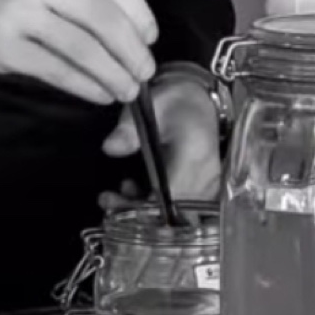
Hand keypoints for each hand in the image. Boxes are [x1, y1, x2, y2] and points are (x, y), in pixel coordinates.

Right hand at [0, 0, 157, 105]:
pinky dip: (85, 85)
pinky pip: (58, 69)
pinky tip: (97, 95)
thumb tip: (123, 28)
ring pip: (85, 46)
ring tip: (126, 91)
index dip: (138, 13)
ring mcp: (19, 10)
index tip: (150, 38)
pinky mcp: (4, 45)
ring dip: (114, 73)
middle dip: (132, 51)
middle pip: (104, 17)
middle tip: (144, 73)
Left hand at [99, 67, 221, 209]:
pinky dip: (153, 206)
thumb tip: (109, 148)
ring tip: (113, 197)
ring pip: (175, 214)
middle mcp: (206, 179)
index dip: (145, 210)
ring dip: (142, 211)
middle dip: (137, 214)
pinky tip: (133, 192)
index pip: (171, 198)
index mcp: (194, 158)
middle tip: (108, 201)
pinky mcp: (202, 190)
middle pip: (173, 213)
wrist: (201, 99)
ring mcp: (207, 187)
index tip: (116, 206)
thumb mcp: (152, 105)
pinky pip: (178, 208)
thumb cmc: (177, 101)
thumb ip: (130, 128)